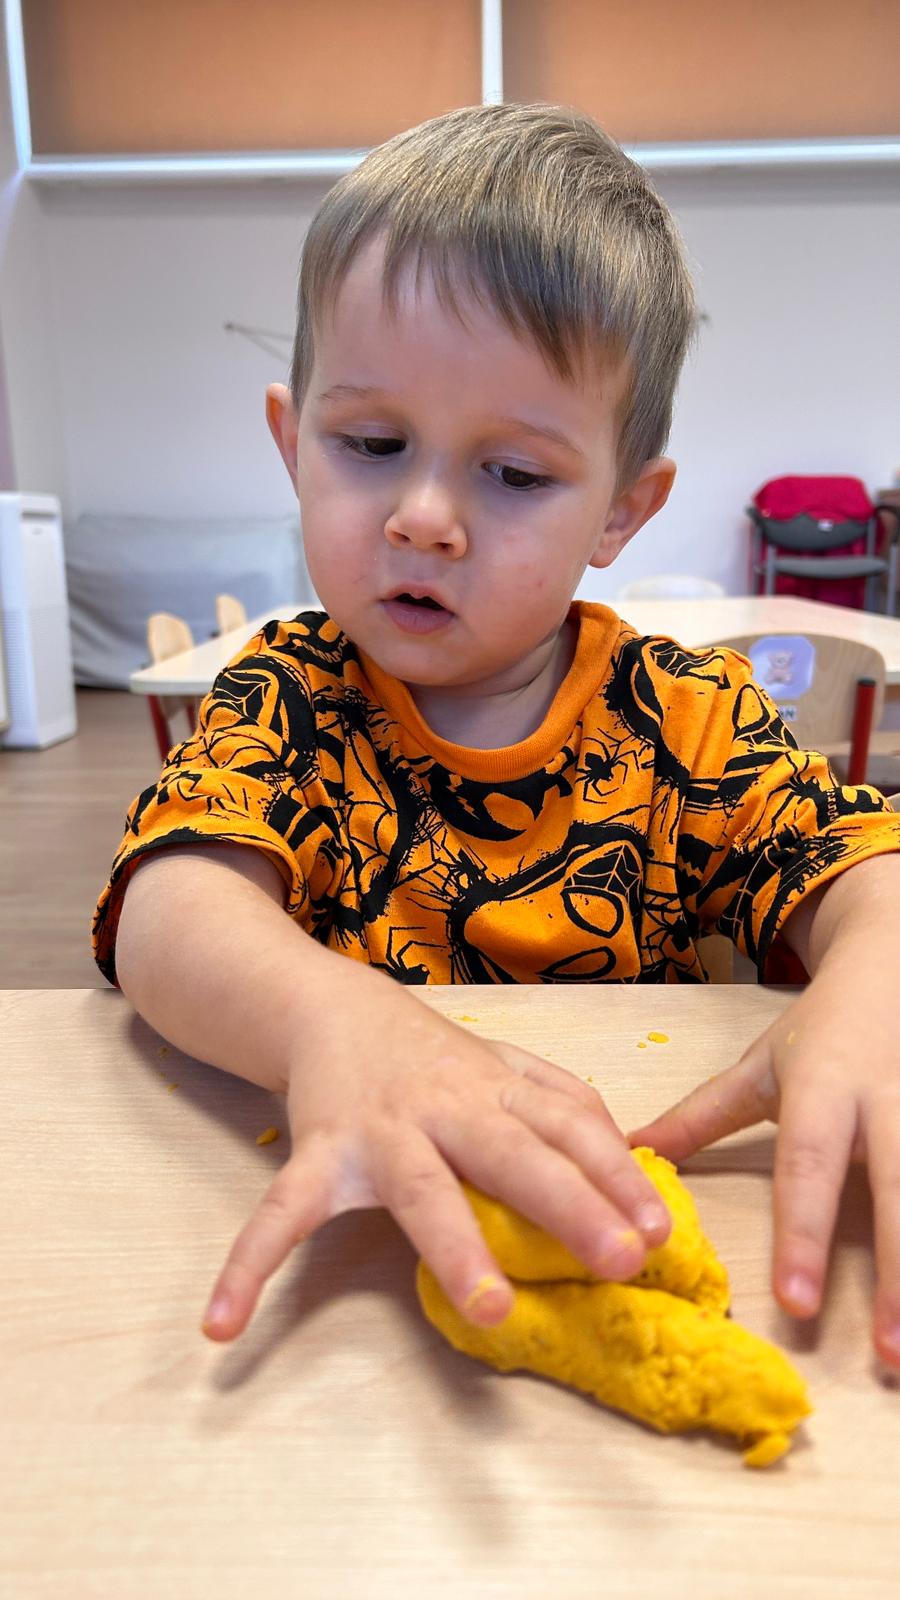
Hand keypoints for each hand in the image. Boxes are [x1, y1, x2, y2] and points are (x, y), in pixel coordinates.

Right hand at [202, 972, 671, 1340]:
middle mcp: (447, 1107)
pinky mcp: (319, 1153)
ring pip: (422, 1188)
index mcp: (497, 1089)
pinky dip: (251, 1265)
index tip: (660, 1232)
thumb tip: (635, 1153)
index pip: (569, 1129)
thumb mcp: (506, 1063)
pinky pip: (284, 1211)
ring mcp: (380, 1131)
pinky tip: (224, 1322)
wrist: (329, 1009)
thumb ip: (564, 1100)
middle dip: (570, 1205)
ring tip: (490, 1313)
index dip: (618, 1177)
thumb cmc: (433, 1056)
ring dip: (456, 1247)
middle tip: (622, 1260)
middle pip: (514, 1154)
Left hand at [629, 976, 899, 1368]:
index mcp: (823, 1088)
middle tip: (888, 1353)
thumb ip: (700, 1117)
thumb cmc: (822, 1027)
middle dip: (896, 1275)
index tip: (796, 1303)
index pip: (808, 1168)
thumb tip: (629, 1154)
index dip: (802, 1236)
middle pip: (897, 1191)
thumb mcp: (759, 1064)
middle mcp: (886, 1101)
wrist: (896, 957)